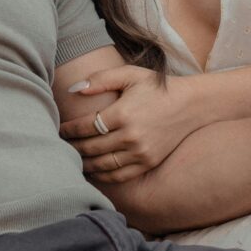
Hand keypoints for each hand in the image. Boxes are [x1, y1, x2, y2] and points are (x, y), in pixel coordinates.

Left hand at [59, 64, 201, 186]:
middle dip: (72, 147)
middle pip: (91, 147)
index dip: (69, 129)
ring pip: (102, 164)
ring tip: (71, 158)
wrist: (190, 104)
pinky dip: (102, 175)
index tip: (60, 129)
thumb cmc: (157, 87)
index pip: (86, 126)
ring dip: (84, 163)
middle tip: (60, 145)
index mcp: (123, 113)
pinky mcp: (148, 163)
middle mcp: (131, 136)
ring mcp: (140, 152)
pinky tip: (92, 170)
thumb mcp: (130, 75)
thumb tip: (73, 89)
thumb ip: (101, 80)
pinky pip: (119, 175)